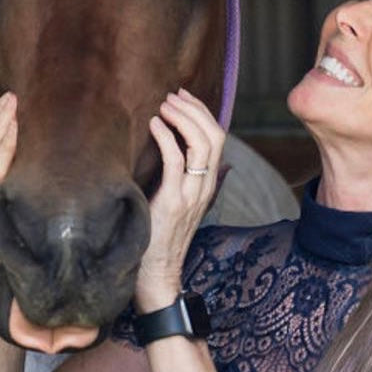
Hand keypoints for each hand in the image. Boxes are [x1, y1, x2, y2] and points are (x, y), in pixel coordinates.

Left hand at [135, 89, 224, 311]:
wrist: (156, 276)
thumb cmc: (159, 239)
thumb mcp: (180, 204)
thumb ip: (189, 180)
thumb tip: (201, 158)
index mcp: (208, 184)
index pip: (217, 138)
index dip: (202, 112)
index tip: (182, 96)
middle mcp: (205, 187)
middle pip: (214, 135)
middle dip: (194, 109)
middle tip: (172, 95)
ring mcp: (191, 195)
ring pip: (202, 144)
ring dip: (183, 118)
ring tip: (164, 105)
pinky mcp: (173, 202)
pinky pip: (176, 161)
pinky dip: (166, 137)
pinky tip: (154, 124)